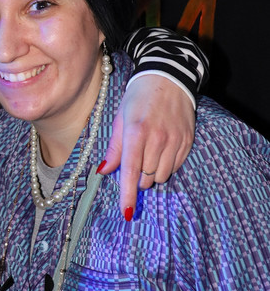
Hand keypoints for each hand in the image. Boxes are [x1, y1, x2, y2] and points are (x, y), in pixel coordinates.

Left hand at [99, 74, 194, 215]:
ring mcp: (174, 141)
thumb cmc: (138, 98)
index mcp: (136, 134)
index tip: (127, 213)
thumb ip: (114, 148)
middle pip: (146, 178)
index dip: (128, 196)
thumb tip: (104, 171)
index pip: (130, 172)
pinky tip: (161, 150)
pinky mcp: (187, 142)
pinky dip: (165, 166)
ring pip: (161, 176)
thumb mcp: (120, 119)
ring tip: (148, 153)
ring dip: (152, 173)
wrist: (169, 77)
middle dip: (137, 177)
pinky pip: (175, 167)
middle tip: (135, 160)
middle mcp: (157, 139)